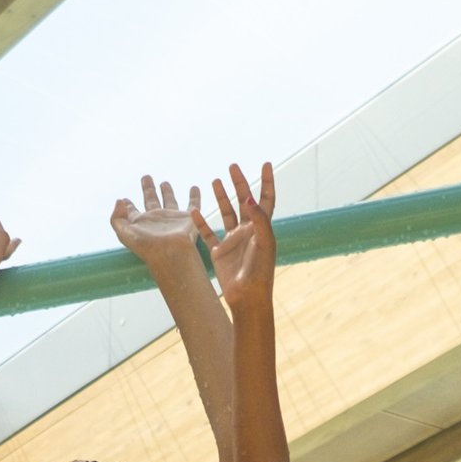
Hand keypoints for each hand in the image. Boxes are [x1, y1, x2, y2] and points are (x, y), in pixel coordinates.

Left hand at [109, 175, 203, 270]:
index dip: (127, 206)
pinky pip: (193, 204)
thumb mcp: (124, 232)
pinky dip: (195, 197)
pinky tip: (195, 187)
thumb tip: (119, 201)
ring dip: (167, 192)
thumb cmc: (146, 246)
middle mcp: (156, 220)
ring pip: (170, 201)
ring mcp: (172, 219)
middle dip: (148, 190)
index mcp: (141, 223)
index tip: (124, 199)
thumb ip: (116, 217)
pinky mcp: (188, 218)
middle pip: (151, 201)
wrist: (170, 253)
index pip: (133, 212)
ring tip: (164, 182)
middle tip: (146, 177)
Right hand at [201, 162, 275, 318]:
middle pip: (244, 201)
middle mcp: (248, 232)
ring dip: (221, 197)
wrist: (247, 297)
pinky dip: (200, 223)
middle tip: (233, 167)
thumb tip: (249, 198)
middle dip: (239, 183)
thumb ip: (259, 220)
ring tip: (215, 181)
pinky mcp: (219, 252)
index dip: (267, 182)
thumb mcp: (264, 243)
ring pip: (226, 213)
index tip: (265, 164)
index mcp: (262, 228)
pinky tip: (194, 211)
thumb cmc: (260, 272)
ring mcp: (233, 241)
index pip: (266, 200)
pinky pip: (208, 233)